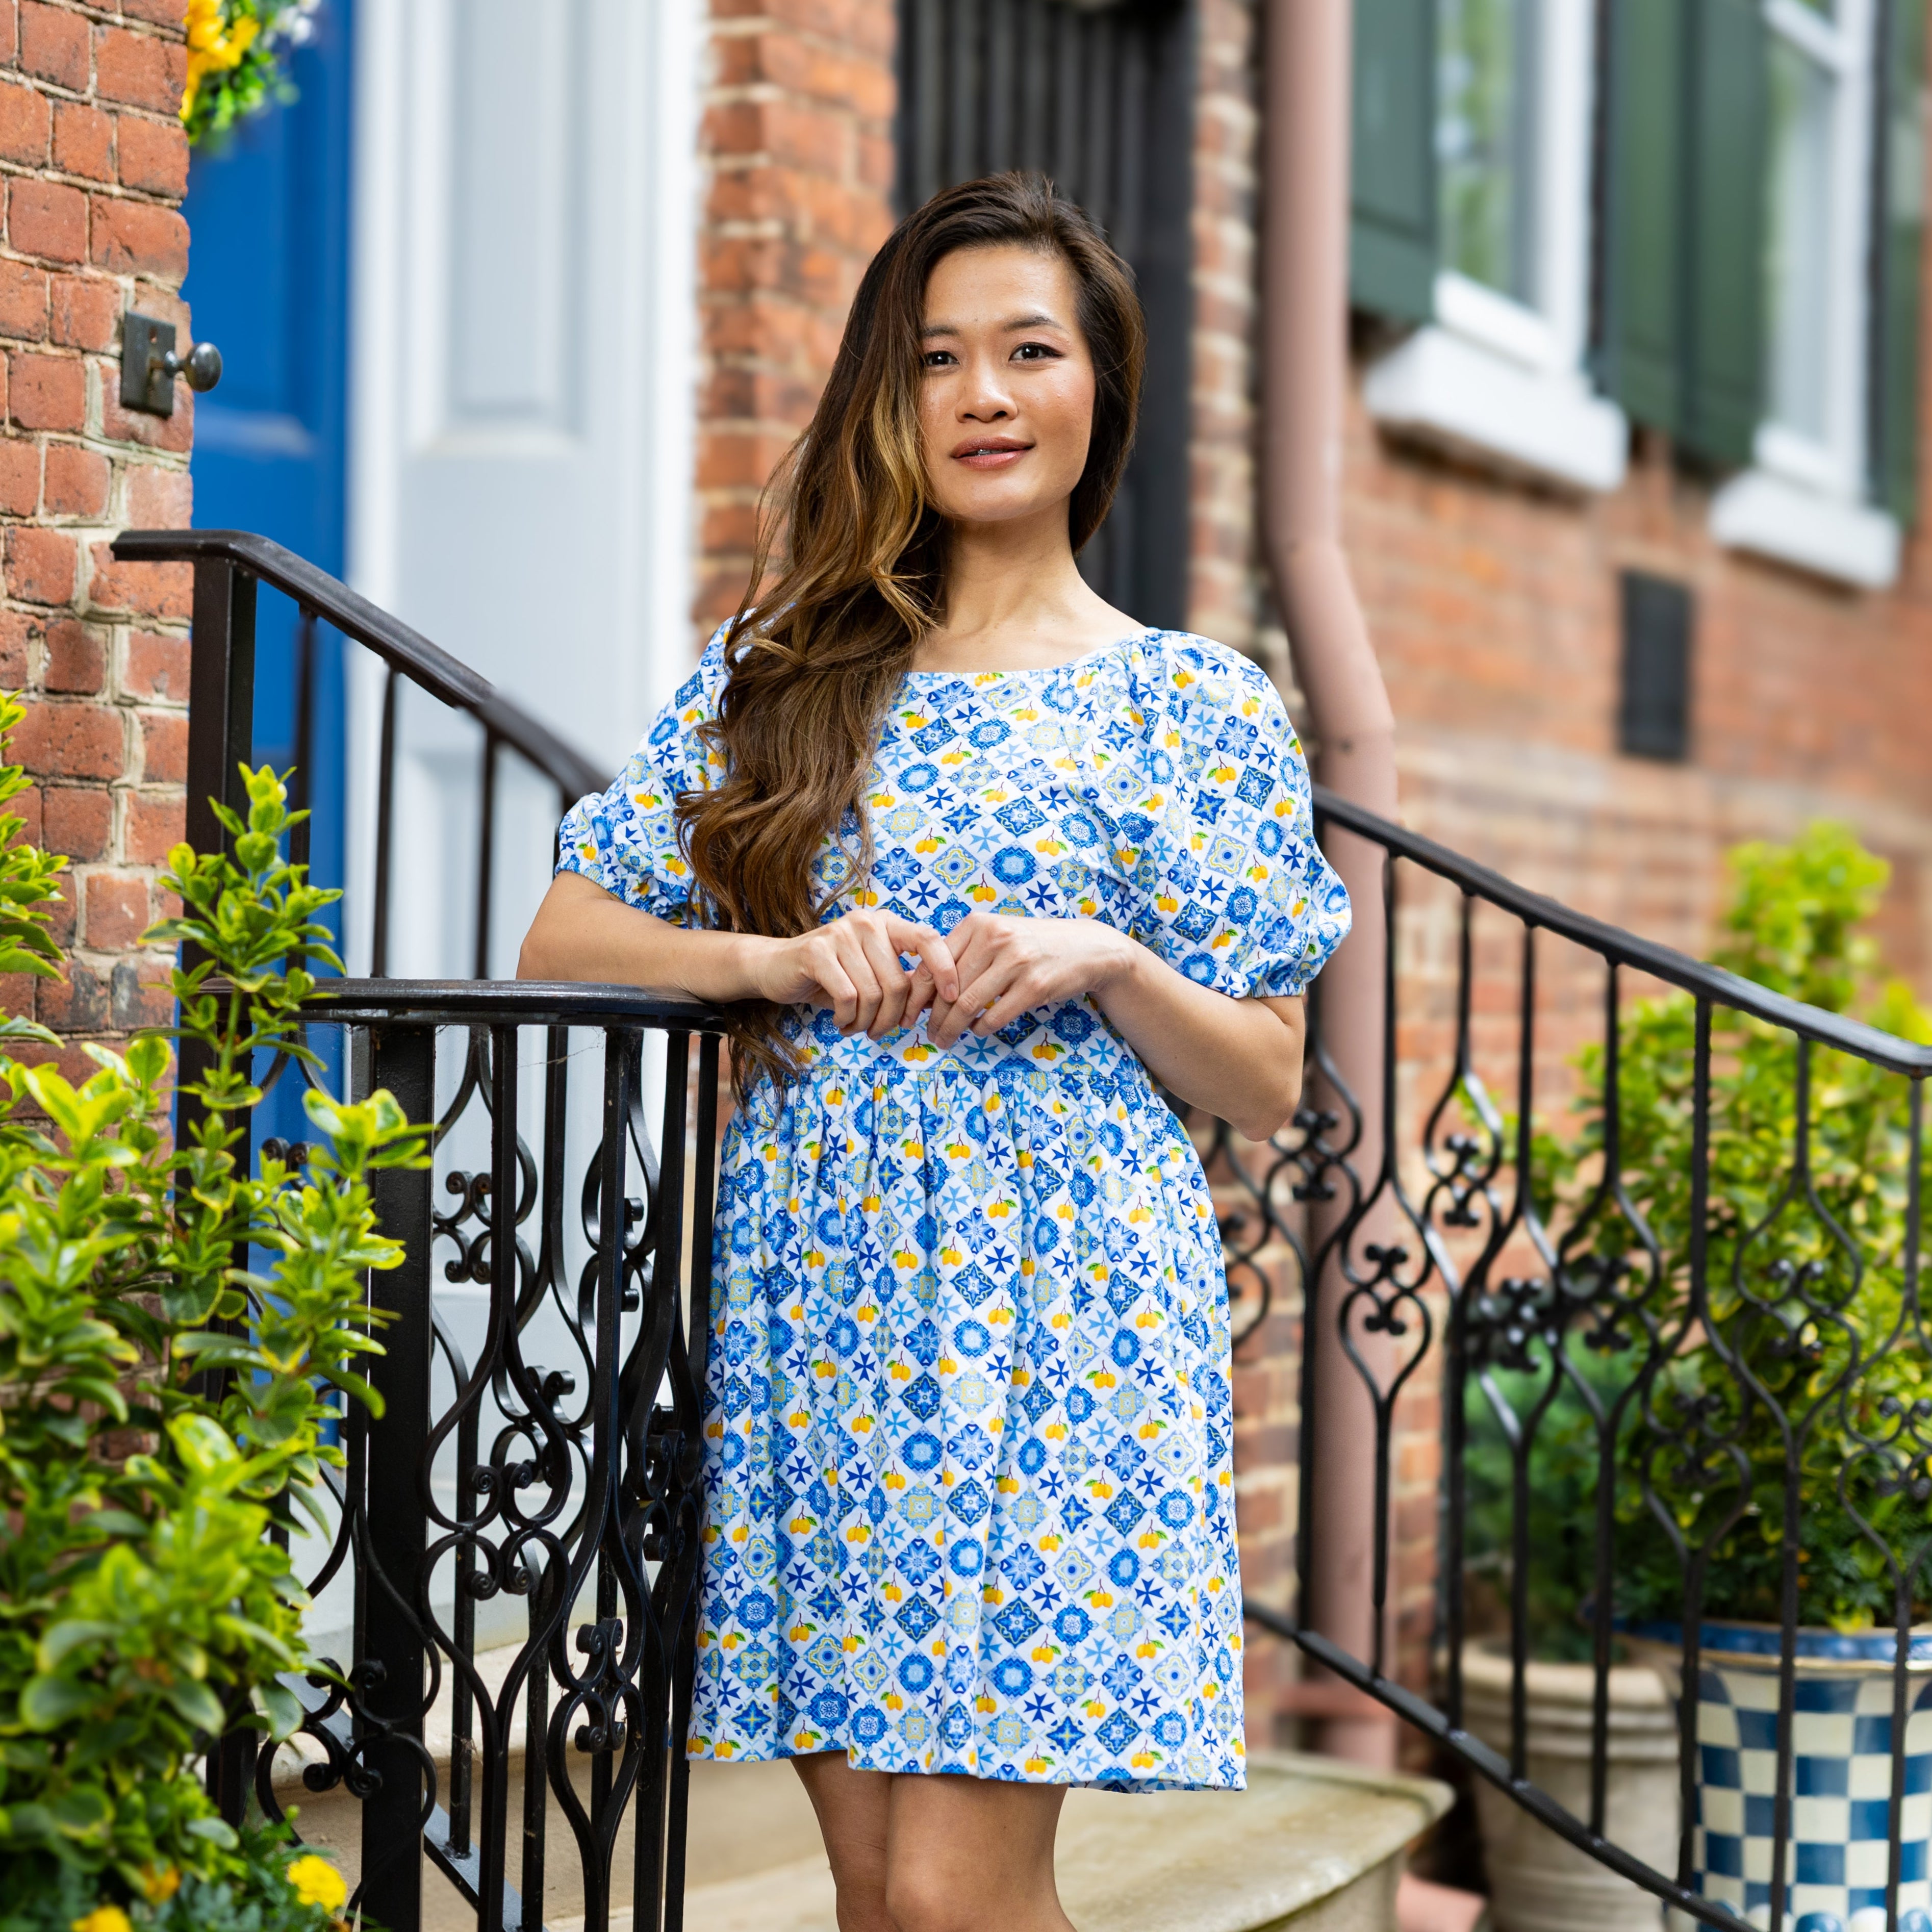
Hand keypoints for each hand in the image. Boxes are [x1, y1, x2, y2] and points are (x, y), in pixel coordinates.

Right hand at [750, 909, 959, 1039]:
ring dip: (867, 1023)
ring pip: (873, 994)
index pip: (928, 939)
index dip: (945, 969)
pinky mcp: (816, 952)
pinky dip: (848, 1019)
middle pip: (899, 982)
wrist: (776, 968)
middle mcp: (866, 923)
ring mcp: (840, 934)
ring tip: (855, 1028)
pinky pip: (848, 997)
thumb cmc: (832, 975)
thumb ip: (902, 979)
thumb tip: (941, 1000)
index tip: (951, 998)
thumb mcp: (872, 972)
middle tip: (879, 1032)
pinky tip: (840, 1022)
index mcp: (886, 924)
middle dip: (893, 1018)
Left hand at [919, 913, 1133, 1047]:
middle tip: (929, 1034)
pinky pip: (995, 1016)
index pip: (933, 962)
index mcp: (978, 924)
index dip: (917, 993)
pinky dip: (981, 1029)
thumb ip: (963, 955)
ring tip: (945, 1040)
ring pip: (968, 1005)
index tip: (911, 1013)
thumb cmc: (1032, 945)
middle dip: (933, 1018)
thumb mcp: (996, 936)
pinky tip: (978, 1031)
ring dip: (952, 1029)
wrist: (1086, 947)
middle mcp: (995, 938)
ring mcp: (1016, 961)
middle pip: (948, 988)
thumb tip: (921, 989)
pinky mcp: (1035, 985)